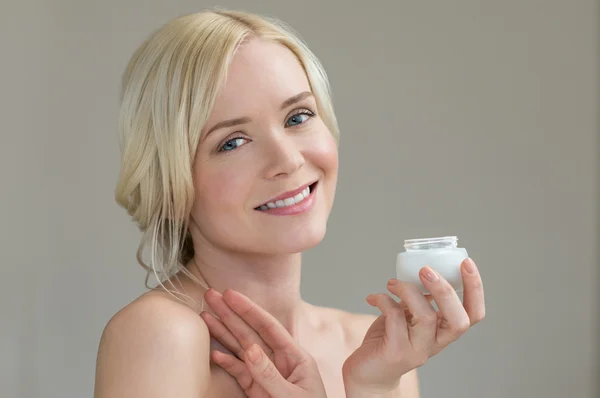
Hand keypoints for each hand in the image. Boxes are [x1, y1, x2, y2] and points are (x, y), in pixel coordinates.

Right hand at [201, 288, 326, 397]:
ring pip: (241, 349)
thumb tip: (250, 349)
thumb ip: (270, 375)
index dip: (248, 309)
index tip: (230, 294)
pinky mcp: (257, 390)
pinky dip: (226, 362)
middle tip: (210, 295)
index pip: (268, 327)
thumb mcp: (293, 397)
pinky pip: (239, 373)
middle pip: (251, 333)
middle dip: (230, 314)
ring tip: (205, 316)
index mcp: (296, 357)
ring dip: (223, 333)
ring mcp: (267, 375)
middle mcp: (280, 362)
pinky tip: (214, 352)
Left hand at [342, 258, 484, 395]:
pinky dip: (384, 301)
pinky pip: (394, 319)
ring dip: (409, 291)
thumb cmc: (388, 338)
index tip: (466, 263)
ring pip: (426, 317)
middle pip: (458, 320)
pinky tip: (373, 298)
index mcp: (443, 331)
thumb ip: (418, 299)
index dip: (476, 289)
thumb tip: (421, 270)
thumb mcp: (408, 316)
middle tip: (426, 269)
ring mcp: (417, 350)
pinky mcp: (396, 352)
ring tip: (392, 283)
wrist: (368, 372)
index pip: (473, 314)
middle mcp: (435, 343)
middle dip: (445, 290)